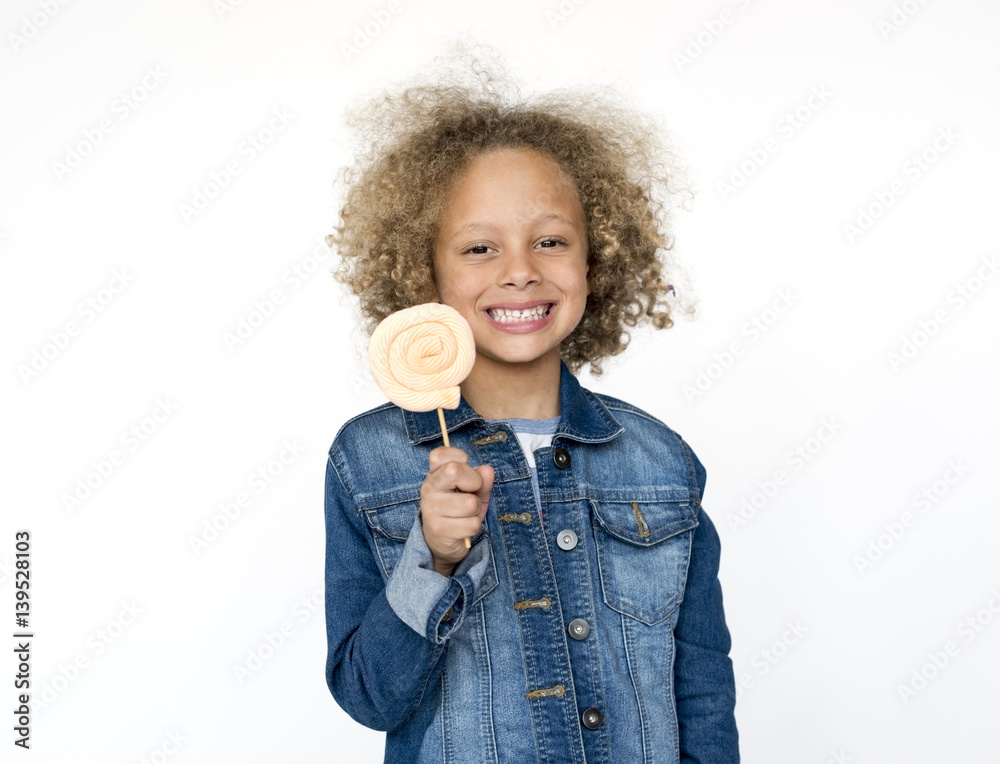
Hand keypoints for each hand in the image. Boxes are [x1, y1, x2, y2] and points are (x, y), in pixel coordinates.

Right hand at [419, 447, 493, 576]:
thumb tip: (487, 470)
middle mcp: (429, 489)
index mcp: (434, 474)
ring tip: (467, 514)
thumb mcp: (473, 490)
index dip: (460, 458)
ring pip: (470, 502)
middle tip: (471, 493)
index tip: (464, 471)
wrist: (442, 542)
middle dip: (474, 482)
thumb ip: (482, 479)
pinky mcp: (439, 530)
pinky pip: (472, 524)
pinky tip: (463, 528)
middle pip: (454, 470)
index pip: (441, 454)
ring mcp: (432, 509)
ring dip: (477, 510)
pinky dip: (474, 526)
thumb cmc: (459, 510)